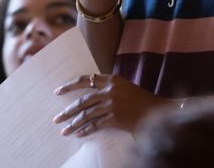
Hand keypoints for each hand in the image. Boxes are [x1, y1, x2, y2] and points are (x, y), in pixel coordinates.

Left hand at [52, 73, 170, 136]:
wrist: (156, 111)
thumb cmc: (139, 100)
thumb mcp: (123, 87)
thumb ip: (107, 88)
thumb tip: (87, 95)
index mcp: (112, 79)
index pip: (85, 80)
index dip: (69, 86)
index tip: (57, 92)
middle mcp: (110, 90)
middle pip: (82, 101)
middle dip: (67, 112)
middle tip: (57, 119)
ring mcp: (112, 104)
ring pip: (87, 114)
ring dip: (74, 124)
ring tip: (64, 131)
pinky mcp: (115, 117)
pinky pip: (96, 125)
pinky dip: (86, 130)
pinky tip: (79, 134)